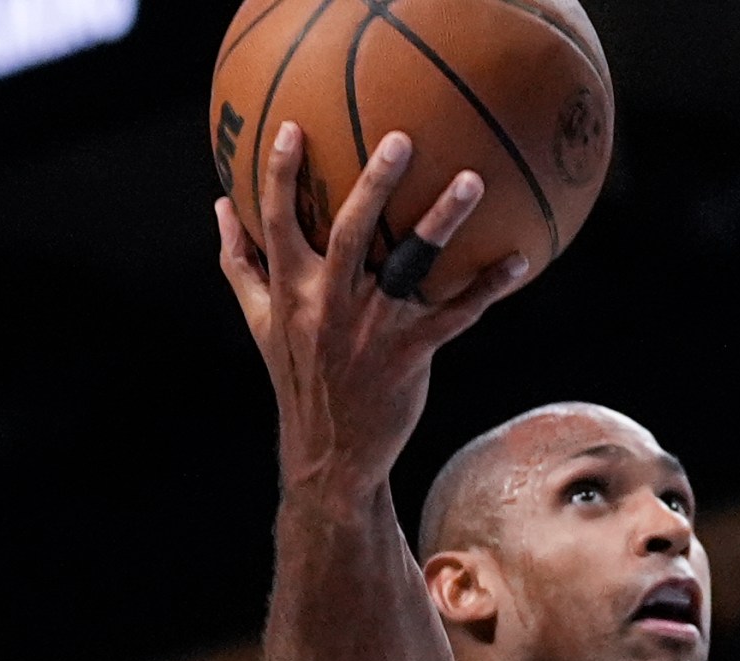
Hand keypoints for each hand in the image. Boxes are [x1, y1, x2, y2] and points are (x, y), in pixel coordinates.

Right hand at [214, 123, 530, 477]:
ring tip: (471, 179)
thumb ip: (240, 263)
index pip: (279, 224)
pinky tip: (518, 259)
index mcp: (292, 291)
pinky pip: (455, 315)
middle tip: (401, 138)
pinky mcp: (411, 354)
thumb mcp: (260, 322)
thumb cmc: (297, 375)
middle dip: (374, 183)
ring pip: (409, 266)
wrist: (329, 453)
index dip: (281, 176)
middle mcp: (330, 305)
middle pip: (351, 233)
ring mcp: (372, 329)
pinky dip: (487, 287)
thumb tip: (220, 208)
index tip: (293, 128)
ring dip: (441, 221)